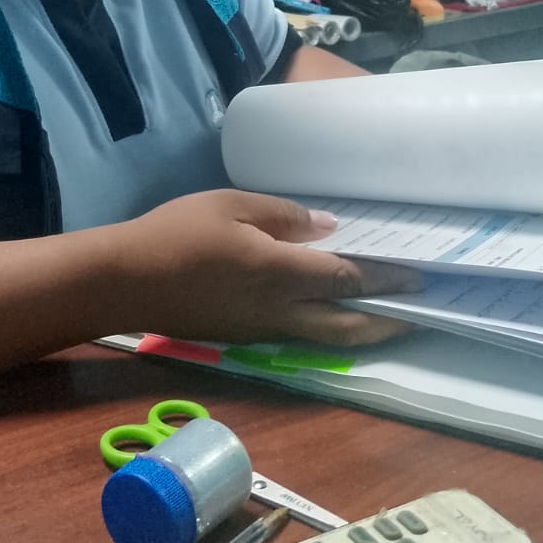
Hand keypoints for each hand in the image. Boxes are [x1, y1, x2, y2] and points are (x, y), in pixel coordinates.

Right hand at [111, 189, 422, 347]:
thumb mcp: (231, 205)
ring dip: (360, 329)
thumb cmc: (176, 233)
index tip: (417, 276)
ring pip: (324, 336)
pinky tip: (329, 310)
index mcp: (279, 272)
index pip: (346, 278)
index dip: (385, 279)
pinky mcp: (244, 336)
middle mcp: (279, 310)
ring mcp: (261, 329)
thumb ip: (283, 216)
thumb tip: (326, 228)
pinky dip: (326, 326)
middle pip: (347, 326)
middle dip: (387, 321)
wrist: (125, 281)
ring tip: (387, 316)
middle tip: (418, 312)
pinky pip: (298, 334)